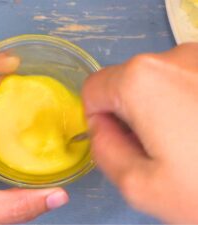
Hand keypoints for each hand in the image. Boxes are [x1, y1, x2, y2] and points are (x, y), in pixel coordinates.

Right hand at [83, 43, 197, 222]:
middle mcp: (171, 56)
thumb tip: (101, 129)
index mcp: (141, 80)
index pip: (93, 90)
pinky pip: (182, 82)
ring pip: (154, 84)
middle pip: (124, 85)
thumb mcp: (140, 186)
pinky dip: (181, 103)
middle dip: (128, 117)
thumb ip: (103, 152)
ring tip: (187, 143)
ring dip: (156, 111)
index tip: (121, 145)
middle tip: (156, 152)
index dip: (97, 120)